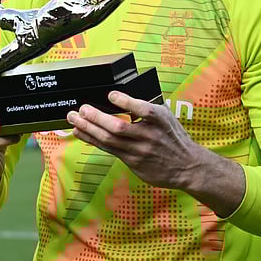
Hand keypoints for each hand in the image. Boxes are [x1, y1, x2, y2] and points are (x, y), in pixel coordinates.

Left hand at [68, 92, 246, 216]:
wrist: (187, 166)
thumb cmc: (174, 137)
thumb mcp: (167, 117)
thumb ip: (149, 106)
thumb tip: (124, 93)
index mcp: (160, 120)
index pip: (144, 110)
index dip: (126, 102)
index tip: (111, 95)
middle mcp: (150, 136)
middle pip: (119, 127)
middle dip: (96, 117)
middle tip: (81, 108)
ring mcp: (140, 151)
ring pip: (110, 140)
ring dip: (89, 129)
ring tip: (74, 119)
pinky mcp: (133, 162)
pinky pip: (109, 150)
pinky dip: (93, 140)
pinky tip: (81, 133)